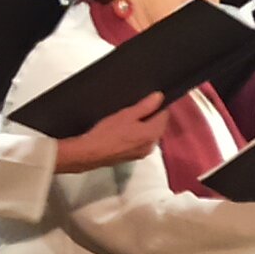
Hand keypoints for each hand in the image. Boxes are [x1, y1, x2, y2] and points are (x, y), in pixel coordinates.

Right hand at [53, 94, 167, 172]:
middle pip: (157, 126)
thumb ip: (145, 106)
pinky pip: (140, 142)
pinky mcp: (131, 157)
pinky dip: (136, 134)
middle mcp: (151, 146)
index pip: (164, 115)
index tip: (149, 99)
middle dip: (151, 115)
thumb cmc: (108, 133)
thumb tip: (159, 96)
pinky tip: (124, 130)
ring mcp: (142, 153)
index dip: (158, 105)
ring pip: (148, 134)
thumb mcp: (127, 115)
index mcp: (153, 134)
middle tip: (136, 106)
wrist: (90, 153)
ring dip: (143, 125)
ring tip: (129, 117)